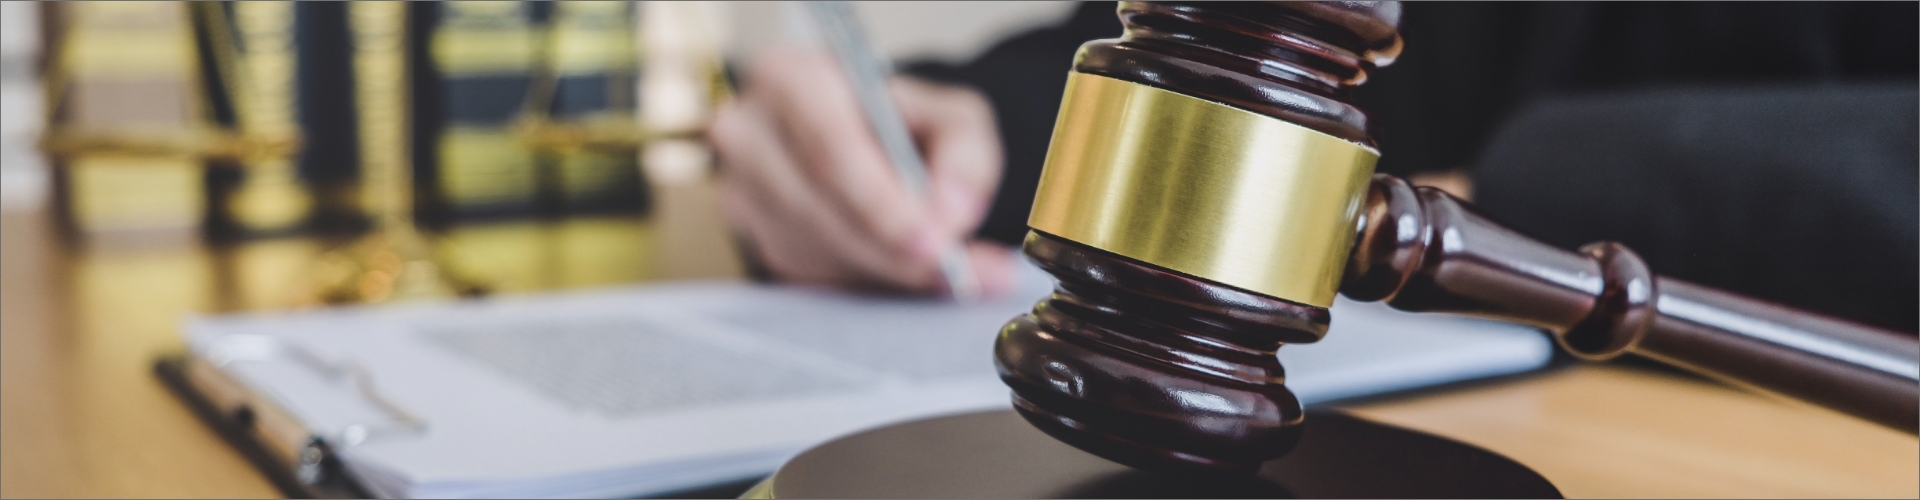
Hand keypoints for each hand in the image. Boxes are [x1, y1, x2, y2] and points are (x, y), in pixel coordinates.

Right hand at [708, 48, 1014, 295]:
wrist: (864, 144)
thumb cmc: (899, 124)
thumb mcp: (951, 116)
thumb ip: (966, 155)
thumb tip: (952, 212)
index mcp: (790, 79)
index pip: (829, 146)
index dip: (880, 202)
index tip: (931, 240)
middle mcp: (749, 133)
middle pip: (815, 207)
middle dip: (886, 249)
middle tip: (946, 269)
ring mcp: (741, 191)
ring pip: (811, 249)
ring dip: (878, 269)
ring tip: (940, 271)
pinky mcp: (752, 238)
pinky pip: (807, 274)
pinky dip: (862, 280)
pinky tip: (898, 270)